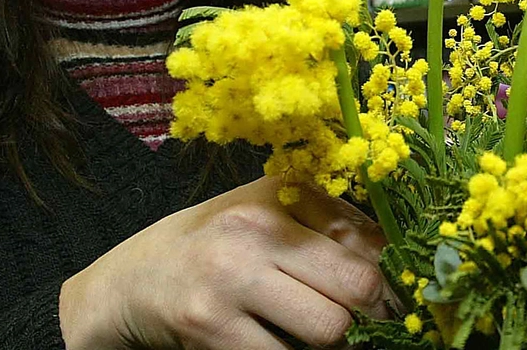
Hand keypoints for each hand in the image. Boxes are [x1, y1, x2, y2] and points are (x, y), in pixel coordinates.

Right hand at [59, 176, 390, 348]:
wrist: (130, 281)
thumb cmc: (214, 246)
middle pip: (358, 284)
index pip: (366, 237)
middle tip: (368, 323)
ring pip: (329, 329)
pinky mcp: (210, 329)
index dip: (392, 276)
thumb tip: (395, 263)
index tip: (395, 297)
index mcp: (278, 192)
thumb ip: (328, 225)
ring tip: (316, 333)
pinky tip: (277, 343)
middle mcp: (255, 228)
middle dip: (372, 313)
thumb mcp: (266, 214)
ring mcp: (231, 279)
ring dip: (332, 341)